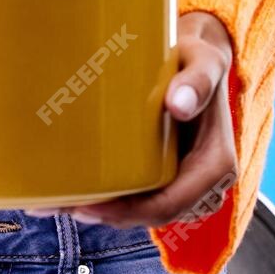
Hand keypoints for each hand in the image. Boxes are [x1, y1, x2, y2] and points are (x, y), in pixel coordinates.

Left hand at [50, 10, 237, 228]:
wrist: (196, 61)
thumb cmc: (198, 59)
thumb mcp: (204, 62)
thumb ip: (198, 80)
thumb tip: (178, 104)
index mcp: (216, 163)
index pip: (171, 203)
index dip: (131, 212)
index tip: (92, 205)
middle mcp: (203, 182)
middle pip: (152, 214)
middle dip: (108, 214)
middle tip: (63, 204)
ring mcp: (184, 182)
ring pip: (143, 211)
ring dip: (103, 211)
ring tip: (58, 202)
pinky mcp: (166, 175)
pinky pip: (140, 196)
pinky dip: (109, 198)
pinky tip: (75, 192)